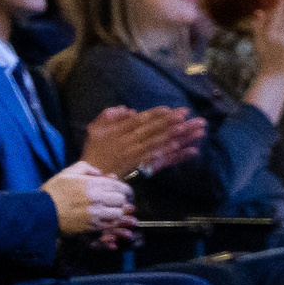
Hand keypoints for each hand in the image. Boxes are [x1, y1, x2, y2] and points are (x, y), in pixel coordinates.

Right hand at [41, 162, 136, 238]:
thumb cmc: (53, 192)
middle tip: (115, 200)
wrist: (42, 212)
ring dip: (116, 212)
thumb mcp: (67, 173)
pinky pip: (109, 225)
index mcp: (92, 184)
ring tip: (110, 210)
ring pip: (118, 214)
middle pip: (121, 200)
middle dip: (120, 200)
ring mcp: (95, 214)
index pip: (119, 186)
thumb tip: (99, 173)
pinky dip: (110, 222)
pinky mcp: (91, 226)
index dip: (123, 189)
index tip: (122, 191)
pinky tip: (105, 219)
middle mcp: (96, 199)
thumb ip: (86, 168)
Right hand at [82, 105, 204, 178]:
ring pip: (159, 144)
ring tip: (192, 129)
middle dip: (170, 122)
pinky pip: (161, 160)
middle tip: (187, 114)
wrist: (91, 175)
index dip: (154, 115)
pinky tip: (188, 150)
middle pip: (152, 131)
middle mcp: (128, 143)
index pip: (138, 121)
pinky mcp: (142, 167)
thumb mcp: (94, 129)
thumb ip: (109, 115)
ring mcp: (136, 156)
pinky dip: (175, 155)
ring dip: (176, 137)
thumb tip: (129, 109)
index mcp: (118, 132)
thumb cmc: (94, 150)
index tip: (169, 109)